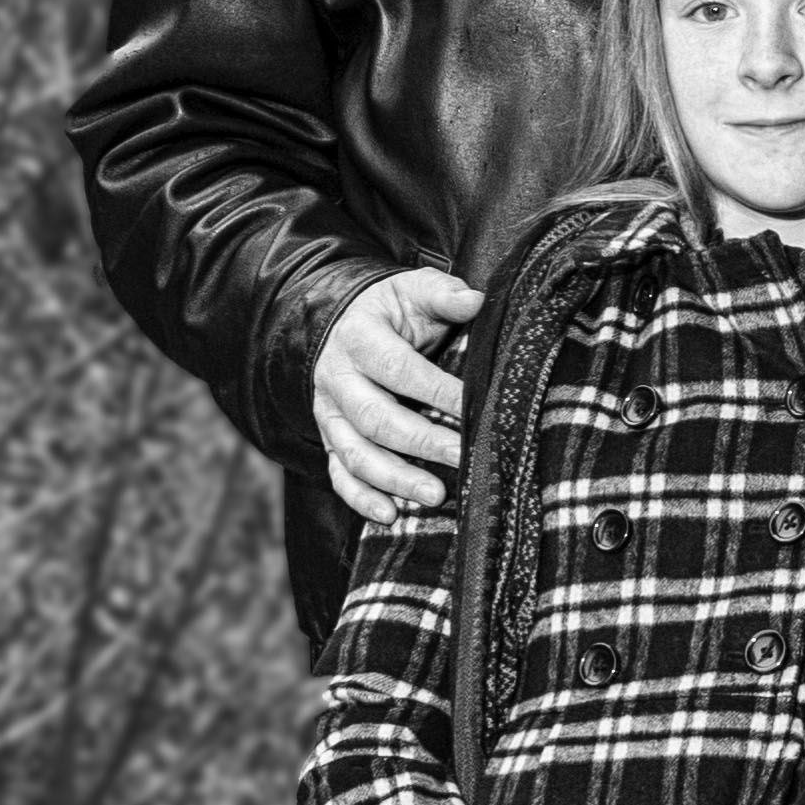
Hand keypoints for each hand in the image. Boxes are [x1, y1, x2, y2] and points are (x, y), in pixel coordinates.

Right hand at [316, 268, 481, 524]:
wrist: (347, 323)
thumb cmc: (394, 311)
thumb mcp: (415, 289)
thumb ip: (443, 293)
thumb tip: (476, 300)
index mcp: (359, 337)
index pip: (399, 368)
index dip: (437, 392)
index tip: (476, 408)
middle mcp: (336, 377)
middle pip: (377, 418)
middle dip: (423, 442)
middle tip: (465, 458)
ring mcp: (328, 412)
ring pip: (356, 453)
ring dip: (395, 479)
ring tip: (437, 495)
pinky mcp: (329, 438)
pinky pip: (339, 473)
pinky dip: (361, 498)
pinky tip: (390, 515)